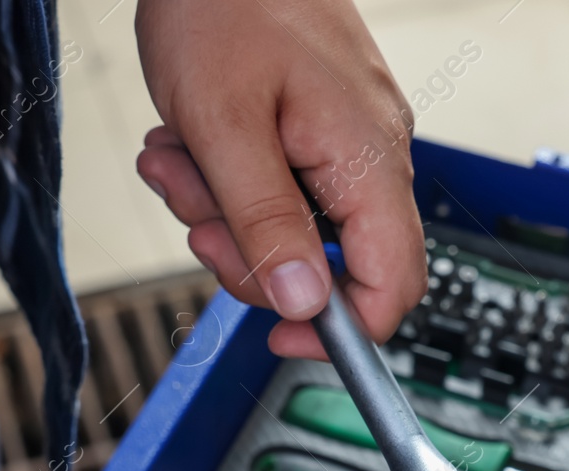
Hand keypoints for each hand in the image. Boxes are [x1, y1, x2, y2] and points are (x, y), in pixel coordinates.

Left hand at [134, 0, 425, 358]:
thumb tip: (307, 306)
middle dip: (250, 255)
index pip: (393, 286)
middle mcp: (375, 155)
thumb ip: (266, 225)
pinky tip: (194, 142)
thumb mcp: (224, 130)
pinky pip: (283, 184)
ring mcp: (351, 139)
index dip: (339, 330)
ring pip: (296, 226)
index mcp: (369, 161)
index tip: (278, 338)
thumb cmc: (221, 4)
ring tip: (176, 158)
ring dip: (224, 212)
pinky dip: (231, 179)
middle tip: (193, 216)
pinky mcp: (322, 124)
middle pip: (334, 264)